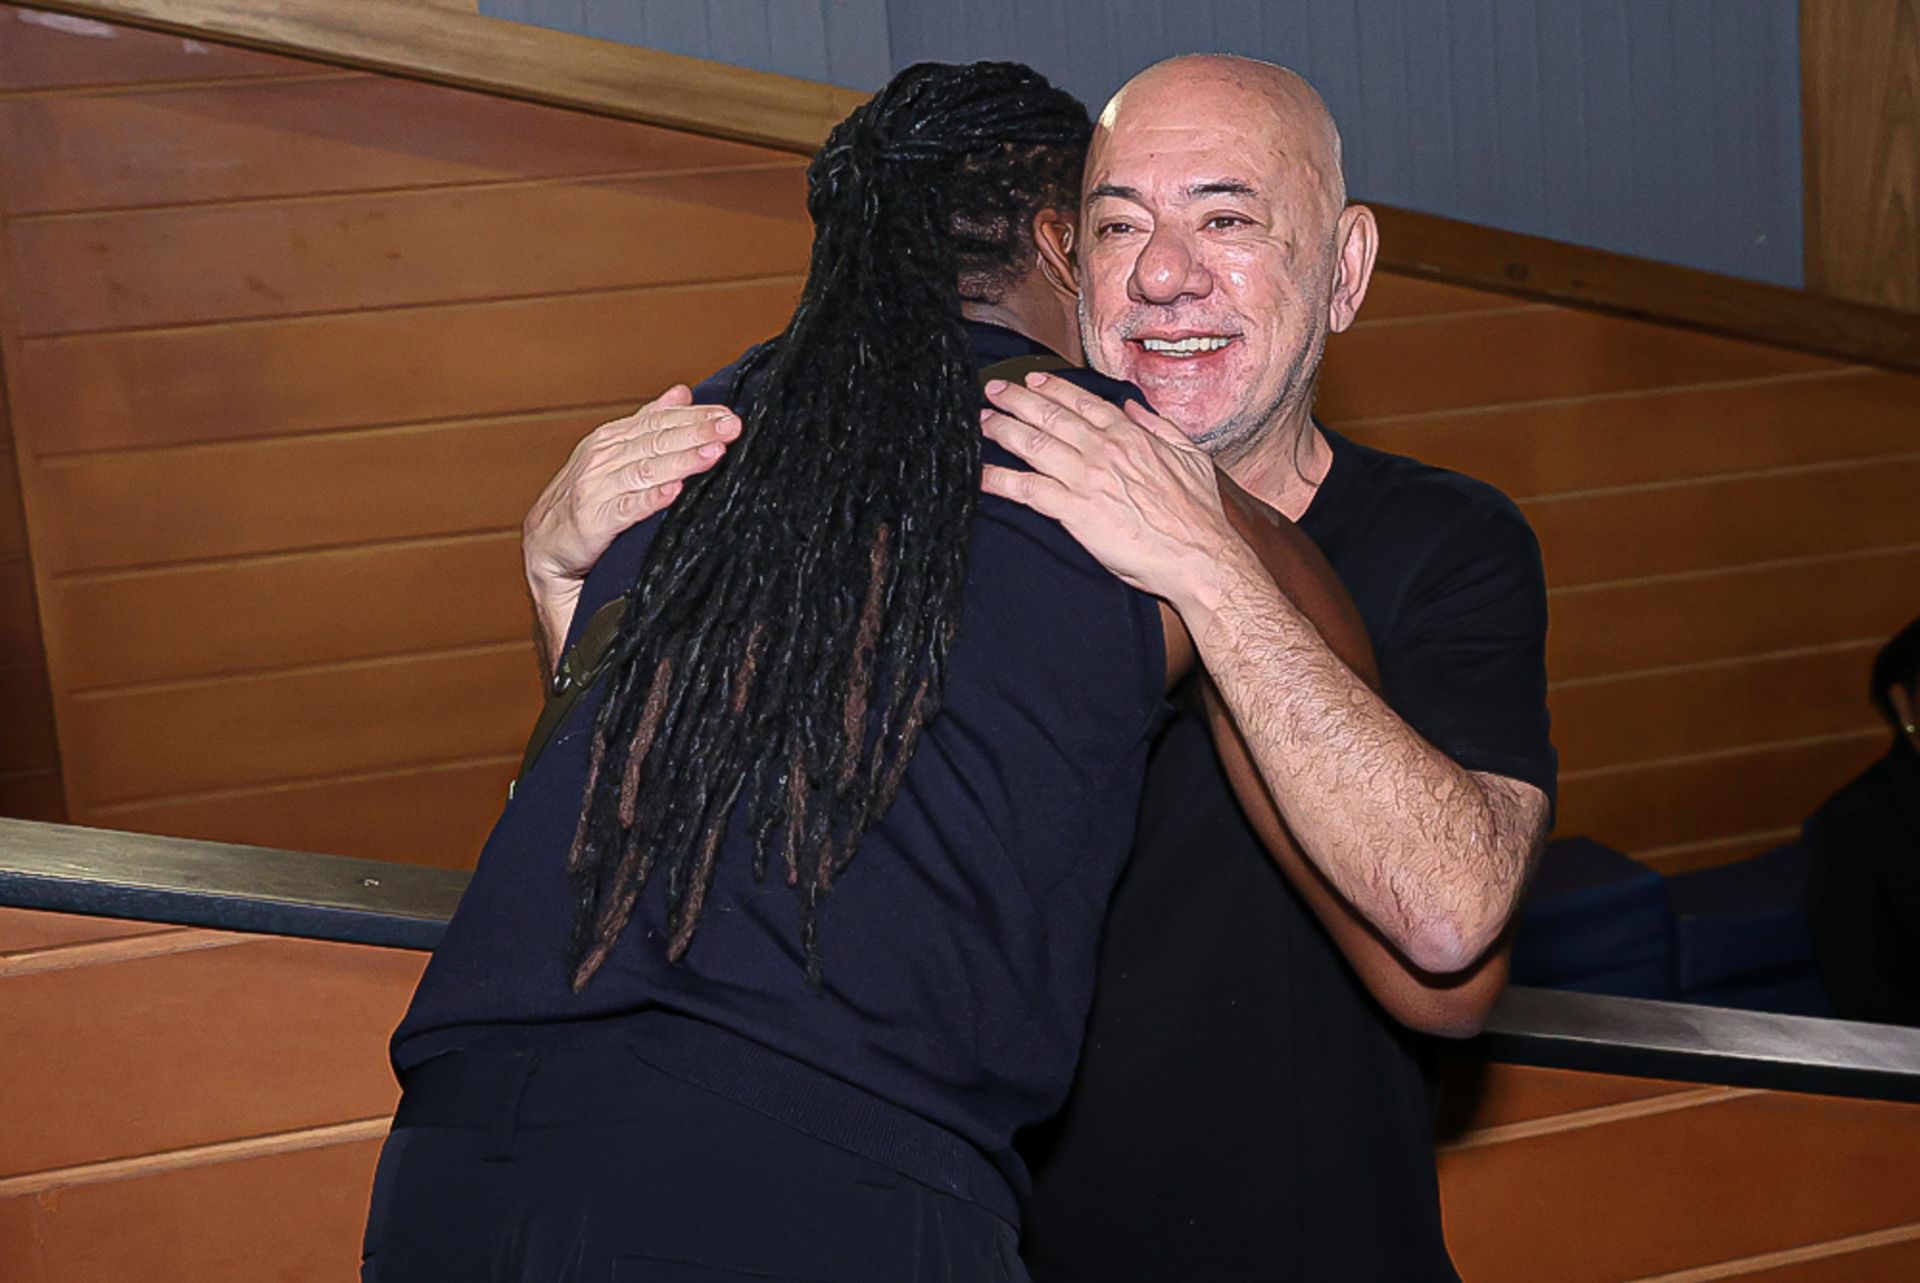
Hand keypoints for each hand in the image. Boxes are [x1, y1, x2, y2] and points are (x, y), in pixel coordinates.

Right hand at [523, 385, 737, 654]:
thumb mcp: (616, 455)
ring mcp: (596, 488)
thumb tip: (682, 393)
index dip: (695, 415)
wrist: (547, 549)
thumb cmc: (587, 501)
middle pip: (657, 440)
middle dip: (697, 432)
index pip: (658, 420)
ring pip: (646, 469)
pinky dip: (650, 500)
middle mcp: (602, 458)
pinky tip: (673, 493)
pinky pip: (626, 508)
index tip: (729, 414)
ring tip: (714, 453)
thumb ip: (648, 424)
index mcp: (610, 439)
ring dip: (682, 460)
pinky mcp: (592, 521)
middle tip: (732, 427)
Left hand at [980, 372, 1255, 610]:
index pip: (1083, 402)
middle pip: (1050, 416)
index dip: (1052, 389)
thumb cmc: (1198, 515)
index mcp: (1131, 436)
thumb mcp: (1191, 457)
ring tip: (980, 422)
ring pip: (1033, 444)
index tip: (1032, 380)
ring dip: (1002, 430)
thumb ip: (1160, 428)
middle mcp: (1104, 450)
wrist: (1198, 556)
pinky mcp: (1074, 511)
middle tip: (992, 391)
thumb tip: (1136, 408)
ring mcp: (1086, 479)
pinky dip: (999, 479)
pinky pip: (1026, 490)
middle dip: (1016, 400)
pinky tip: (977, 475)